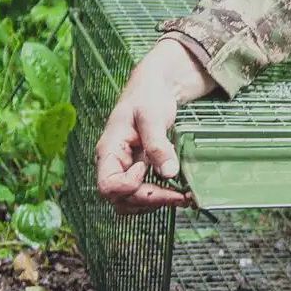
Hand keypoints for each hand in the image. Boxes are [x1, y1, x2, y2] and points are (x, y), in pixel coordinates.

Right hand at [95, 38, 216, 214]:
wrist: (155, 87)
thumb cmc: (148, 96)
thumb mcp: (152, 117)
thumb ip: (158, 145)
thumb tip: (168, 173)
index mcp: (109, 150)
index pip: (108, 186)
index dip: (130, 185)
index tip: (148, 167)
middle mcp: (113, 164)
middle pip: (120, 199)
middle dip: (149, 200)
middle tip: (179, 195)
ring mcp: (126, 169)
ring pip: (131, 202)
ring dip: (155, 203)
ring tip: (182, 196)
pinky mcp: (140, 170)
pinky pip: (143, 193)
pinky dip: (159, 197)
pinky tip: (179, 192)